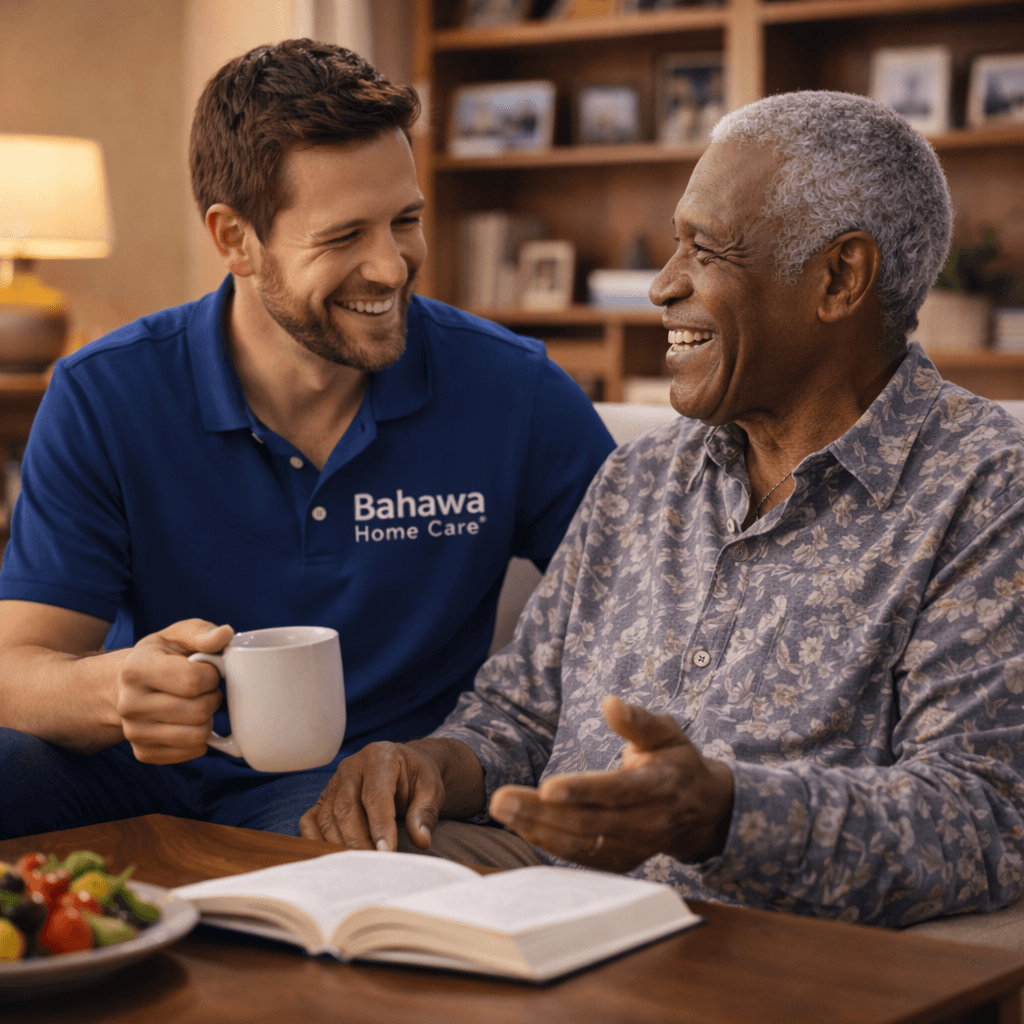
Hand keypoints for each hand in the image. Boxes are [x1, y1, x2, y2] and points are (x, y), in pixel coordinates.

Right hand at [114, 619, 232, 763]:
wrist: (125, 686)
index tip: (207, 670)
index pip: (193, 681)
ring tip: (198, 704)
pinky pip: (191, 752)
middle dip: (213, 697)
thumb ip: (202, 632)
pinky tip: (190, 722)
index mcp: (136, 669)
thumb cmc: (159, 657)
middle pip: (198, 711)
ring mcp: (134, 732)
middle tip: (205, 689)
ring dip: (208, 719)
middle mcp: (130, 704)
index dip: (212, 675)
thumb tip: (225, 634)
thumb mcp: (177, 635)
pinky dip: (200, 738)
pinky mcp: (144, 752)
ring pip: (197, 735)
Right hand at [299, 738, 485, 849]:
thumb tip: (421, 841)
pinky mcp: (323, 799)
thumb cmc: (416, 778)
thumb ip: (425, 813)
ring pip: (327, 818)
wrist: (404, 766)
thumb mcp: (430, 788)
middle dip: (358, 841)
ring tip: (358, 867)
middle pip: (346, 809)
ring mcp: (333, 783)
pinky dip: (316, 841)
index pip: (375, 795)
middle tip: (373, 866)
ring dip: (340, 846)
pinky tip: (333, 858)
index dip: (380, 826)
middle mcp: (351, 768)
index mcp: (379, 758)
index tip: (387, 853)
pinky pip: (310, 821)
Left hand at [489, 696, 733, 872]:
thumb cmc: (675, 760)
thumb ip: (638, 720)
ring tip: (503, 811)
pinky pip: (583, 856)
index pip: (617, 792)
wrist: (702, 808)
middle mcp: (649, 822)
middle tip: (502, 799)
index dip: (583, 791)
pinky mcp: (623, 861)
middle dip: (542, 812)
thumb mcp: (667, 732)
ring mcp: (636, 847)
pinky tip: (522, 827)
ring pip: (582, 843)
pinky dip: (551, 844)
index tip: (548, 786)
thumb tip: (610, 703)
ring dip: (539, 829)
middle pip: (590, 821)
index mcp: (660, 786)